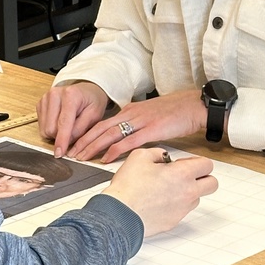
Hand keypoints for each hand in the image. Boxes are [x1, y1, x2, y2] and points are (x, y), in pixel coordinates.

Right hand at [37, 81, 108, 157]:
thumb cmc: (92, 101)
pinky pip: (41, 126)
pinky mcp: (40, 104)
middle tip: (73, 132)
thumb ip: (81, 129)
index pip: (63, 122)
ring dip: (56, 134)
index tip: (59, 153)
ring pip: (44, 129)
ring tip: (68, 126)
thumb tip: (67, 142)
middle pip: (51, 128)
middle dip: (61, 136)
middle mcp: (54, 94)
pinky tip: (59, 122)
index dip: (61, 140)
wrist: (86, 90)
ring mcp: (45, 99)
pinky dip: (51, 129)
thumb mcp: (94, 115)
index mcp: (70, 95)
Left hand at [68, 89, 207, 162]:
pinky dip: (114, 150)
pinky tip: (105, 158)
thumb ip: (136, 125)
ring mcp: (140, 121)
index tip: (75, 145)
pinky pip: (128, 141)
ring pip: (109, 135)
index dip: (86, 134)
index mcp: (129, 111)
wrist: (194, 105)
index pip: (102, 123)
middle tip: (70, 153)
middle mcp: (131, 114)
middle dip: (83, 141)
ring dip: (93, 146)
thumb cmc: (175, 112)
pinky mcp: (151, 130)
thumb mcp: (150, 116)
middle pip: (100, 129)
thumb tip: (125, 139)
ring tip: (81, 157)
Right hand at [105, 148, 217, 236]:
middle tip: (186, 175)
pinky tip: (158, 201)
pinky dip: (175, 205)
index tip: (185, 163)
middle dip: (202, 178)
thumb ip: (157, 153)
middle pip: (212, 184)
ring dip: (187, 192)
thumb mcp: (139, 156)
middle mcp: (188, 192)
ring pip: (196, 198)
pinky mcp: (174, 221)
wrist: (119, 213)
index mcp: (183, 174)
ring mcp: (182, 209)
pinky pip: (182, 211)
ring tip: (167, 189)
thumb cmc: (128, 187)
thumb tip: (162, 157)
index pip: (207, 165)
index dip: (197, 161)